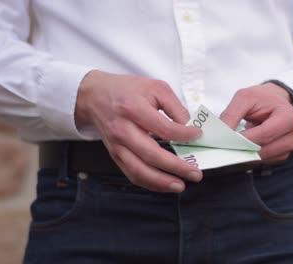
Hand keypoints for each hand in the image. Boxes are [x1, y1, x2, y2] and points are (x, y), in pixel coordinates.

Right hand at [75, 70, 202, 192]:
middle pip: (151, 154)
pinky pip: (132, 174)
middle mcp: (123, 129)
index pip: (164, 128)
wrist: (94, 96)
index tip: (198, 135)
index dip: (184, 135)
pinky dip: (149, 183)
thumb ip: (175, 107)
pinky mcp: (115, 155)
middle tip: (195, 173)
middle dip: (176, 167)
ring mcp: (117, 145)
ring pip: (139, 170)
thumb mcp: (155, 88)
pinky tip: (164, 185)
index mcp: (134, 109)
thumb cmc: (127, 90)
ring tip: (180, 185)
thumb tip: (190, 128)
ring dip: (161, 182)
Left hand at [220, 83, 292, 162]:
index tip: (223, 141)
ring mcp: (289, 148)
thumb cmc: (262, 98)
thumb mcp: (245, 98)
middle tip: (222, 148)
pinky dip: (250, 157)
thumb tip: (221, 134)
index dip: (243, 140)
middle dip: (241, 149)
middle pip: (264, 149)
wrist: (274, 102)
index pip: (264, 134)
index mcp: (290, 117)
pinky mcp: (281, 155)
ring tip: (230, 147)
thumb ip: (231, 114)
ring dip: (244, 155)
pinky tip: (241, 149)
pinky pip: (263, 161)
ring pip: (262, 158)